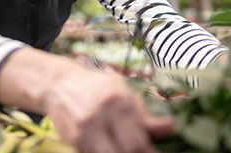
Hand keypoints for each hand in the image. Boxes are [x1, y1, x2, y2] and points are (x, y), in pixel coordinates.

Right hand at [44, 68, 172, 152]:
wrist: (59, 84)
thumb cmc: (97, 86)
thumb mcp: (122, 91)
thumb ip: (144, 113)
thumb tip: (171, 128)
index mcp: (116, 101)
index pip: (138, 142)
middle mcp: (99, 116)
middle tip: (143, 152)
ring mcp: (83, 131)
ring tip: (124, 146)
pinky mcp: (73, 141)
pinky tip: (110, 146)